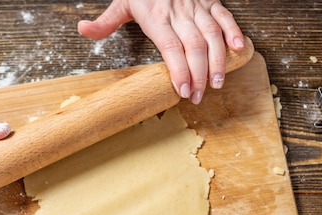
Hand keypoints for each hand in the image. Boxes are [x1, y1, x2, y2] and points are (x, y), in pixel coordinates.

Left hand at [78, 0, 243, 104]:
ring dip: (218, 60)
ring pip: (212, 35)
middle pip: (194, 46)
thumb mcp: (121, 2)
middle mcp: (179, 13)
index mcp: (157, 17)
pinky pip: (224, 16)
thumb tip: (82, 29)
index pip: (171, 48)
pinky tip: (239, 49)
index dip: (179, 70)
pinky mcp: (210, 0)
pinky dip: (233, 32)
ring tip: (218, 83)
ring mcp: (196, 7)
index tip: (183, 91)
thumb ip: (105, 21)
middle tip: (199, 97)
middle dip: (199, 75)